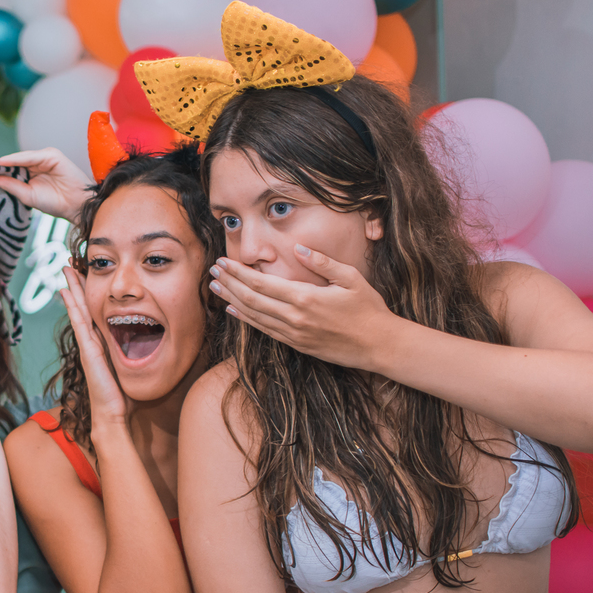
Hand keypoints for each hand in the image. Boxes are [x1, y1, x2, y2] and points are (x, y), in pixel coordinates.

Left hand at [0, 148, 92, 224]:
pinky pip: (29, 156)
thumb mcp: (26, 195)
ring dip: (3, 161)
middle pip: (12, 161)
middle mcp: (36, 163)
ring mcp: (44, 157)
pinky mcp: (52, 155)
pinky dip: (15, 159)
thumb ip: (8, 185)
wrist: (76, 206)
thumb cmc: (55, 203)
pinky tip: (1, 162)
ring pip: (18, 158)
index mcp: (30, 173)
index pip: (9, 169)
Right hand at [58, 265, 131, 424]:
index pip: (96, 312)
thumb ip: (137, 353)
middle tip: (70, 263)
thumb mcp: (133, 368)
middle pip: (83, 306)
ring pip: (78, 310)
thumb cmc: (123, 396)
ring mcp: (88, 345)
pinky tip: (65, 292)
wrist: (112, 415)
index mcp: (103, 344)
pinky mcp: (88, 351)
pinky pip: (79, 323)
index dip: (91, 294)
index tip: (88, 274)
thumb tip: (155, 342)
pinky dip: (72, 306)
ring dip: (72, 289)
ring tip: (65, 269)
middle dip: (77, 285)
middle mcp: (92, 342)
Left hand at [209, 245, 399, 369]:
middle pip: (251, 299)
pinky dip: (246, 319)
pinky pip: (264, 330)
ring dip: (232, 300)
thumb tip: (299, 247)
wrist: (379, 345)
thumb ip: (322, 262)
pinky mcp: (296, 344)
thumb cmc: (368, 308)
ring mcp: (293, 334)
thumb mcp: (350, 278)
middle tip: (212, 271)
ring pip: (254, 316)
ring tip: (216, 287)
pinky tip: (234, 309)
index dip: (239, 273)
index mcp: (305, 298)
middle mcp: (294, 318)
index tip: (223, 262)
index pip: (262, 284)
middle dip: (230, 283)